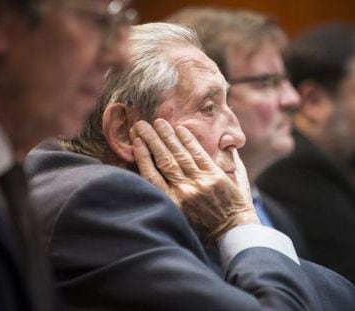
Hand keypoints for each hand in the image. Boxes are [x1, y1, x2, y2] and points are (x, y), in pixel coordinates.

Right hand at [131, 119, 258, 244]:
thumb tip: (152, 175)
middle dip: (151, 140)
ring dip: (167, 136)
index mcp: (172, 203)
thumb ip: (168, 198)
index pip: (152, 175)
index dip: (142, 156)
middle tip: (141, 125)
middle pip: (163, 160)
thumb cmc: (204, 230)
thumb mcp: (180, 219)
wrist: (233, 233)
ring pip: (179, 154)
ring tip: (157, 122)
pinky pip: (198, 154)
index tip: (136, 142)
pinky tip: (179, 129)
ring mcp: (200, 181)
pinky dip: (188, 141)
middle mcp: (183, 191)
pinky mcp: (215, 176)